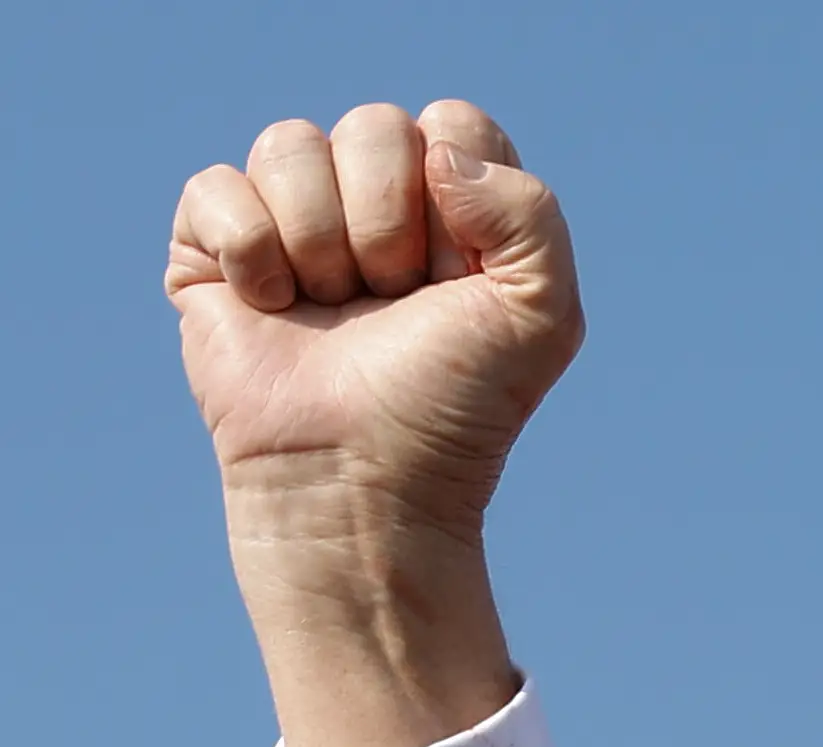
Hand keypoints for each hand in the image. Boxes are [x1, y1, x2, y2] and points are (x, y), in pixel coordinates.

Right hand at [166, 101, 579, 746]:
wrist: (363, 480)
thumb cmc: (454, 406)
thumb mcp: (542, 315)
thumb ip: (532, 213)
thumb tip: (437, 150)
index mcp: (456, 206)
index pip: (452, 124)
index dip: (454, 197)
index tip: (456, 276)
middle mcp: (373, 202)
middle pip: (372, 126)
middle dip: (387, 222)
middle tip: (392, 300)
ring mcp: (293, 221)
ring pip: (289, 144)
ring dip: (320, 240)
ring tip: (335, 310)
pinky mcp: (215, 247)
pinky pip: (217, 186)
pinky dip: (250, 252)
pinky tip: (273, 308)